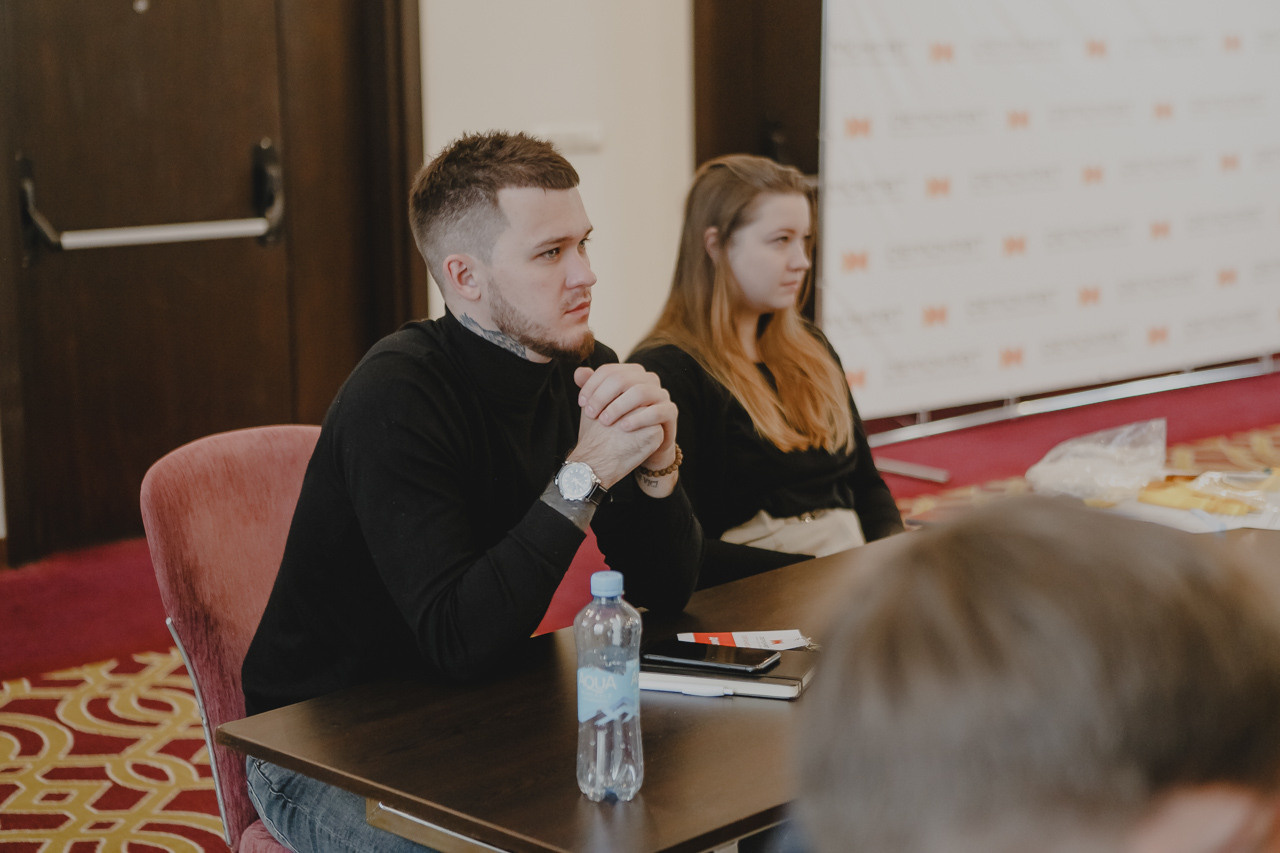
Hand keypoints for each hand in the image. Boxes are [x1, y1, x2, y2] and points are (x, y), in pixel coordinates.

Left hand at [568, 364, 677, 486]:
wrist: (641, 447)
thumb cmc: (619, 423)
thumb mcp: (603, 407)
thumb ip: (593, 389)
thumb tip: (578, 372)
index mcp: (631, 373)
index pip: (608, 370)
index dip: (592, 385)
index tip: (581, 403)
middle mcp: (648, 379)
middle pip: (622, 379)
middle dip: (602, 396)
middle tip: (590, 414)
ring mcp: (661, 394)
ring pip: (640, 392)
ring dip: (619, 406)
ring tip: (604, 421)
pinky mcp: (670, 412)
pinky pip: (656, 411)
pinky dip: (638, 419)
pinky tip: (623, 428)